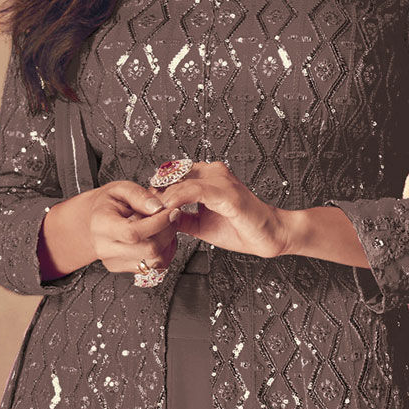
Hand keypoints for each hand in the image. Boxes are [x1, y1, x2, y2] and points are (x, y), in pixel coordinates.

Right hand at [87, 179, 183, 276]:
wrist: (93, 221)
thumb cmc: (107, 203)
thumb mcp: (120, 189)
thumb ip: (139, 195)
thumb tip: (157, 208)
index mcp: (102, 225)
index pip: (133, 232)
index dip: (158, 223)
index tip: (172, 211)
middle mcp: (105, 248)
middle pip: (148, 250)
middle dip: (168, 232)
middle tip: (173, 216)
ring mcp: (114, 261)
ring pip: (155, 261)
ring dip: (168, 243)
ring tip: (165, 226)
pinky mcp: (124, 269)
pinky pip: (154, 267)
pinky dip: (164, 252)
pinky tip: (160, 237)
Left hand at [155, 160, 288, 259]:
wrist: (267, 236)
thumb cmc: (240, 229)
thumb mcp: (201, 224)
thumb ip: (183, 218)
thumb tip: (163, 218)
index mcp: (209, 176)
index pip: (174, 175)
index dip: (156, 189)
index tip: (143, 206)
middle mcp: (214, 172)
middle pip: (173, 175)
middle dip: (155, 192)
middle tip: (141, 210)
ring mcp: (221, 180)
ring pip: (181, 180)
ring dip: (162, 196)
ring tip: (150, 212)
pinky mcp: (226, 192)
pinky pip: (195, 190)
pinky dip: (177, 199)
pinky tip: (167, 209)